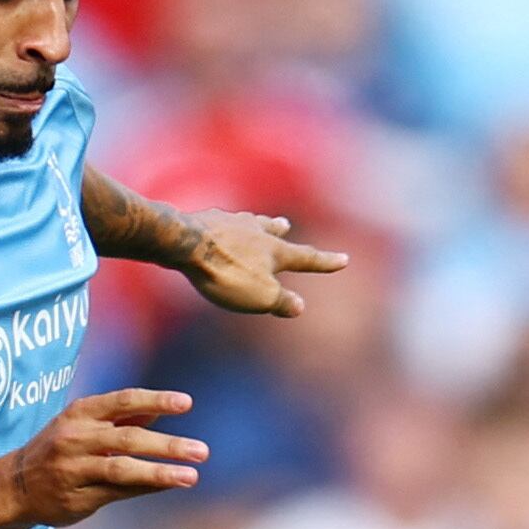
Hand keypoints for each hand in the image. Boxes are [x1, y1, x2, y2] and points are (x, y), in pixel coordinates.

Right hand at [6, 388, 208, 526]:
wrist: (14, 486)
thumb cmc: (58, 449)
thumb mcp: (82, 425)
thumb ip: (120, 419)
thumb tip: (159, 413)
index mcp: (80, 413)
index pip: (123, 401)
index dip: (155, 400)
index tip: (186, 403)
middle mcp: (75, 438)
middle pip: (128, 438)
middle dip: (167, 445)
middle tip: (201, 451)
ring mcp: (75, 469)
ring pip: (123, 468)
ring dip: (160, 472)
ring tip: (191, 476)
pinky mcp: (77, 497)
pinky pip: (118, 491)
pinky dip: (145, 487)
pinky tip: (168, 484)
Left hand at [175, 211, 346, 318]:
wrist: (185, 244)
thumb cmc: (226, 273)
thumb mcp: (260, 296)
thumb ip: (281, 302)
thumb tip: (299, 307)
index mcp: (274, 250)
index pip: (307, 258)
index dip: (326, 262)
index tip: (344, 259)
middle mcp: (255, 231)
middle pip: (271, 230)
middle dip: (280, 230)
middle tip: (286, 224)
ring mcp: (228, 223)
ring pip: (245, 221)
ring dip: (253, 222)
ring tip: (256, 221)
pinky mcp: (202, 222)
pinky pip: (216, 223)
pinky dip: (221, 225)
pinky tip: (214, 225)